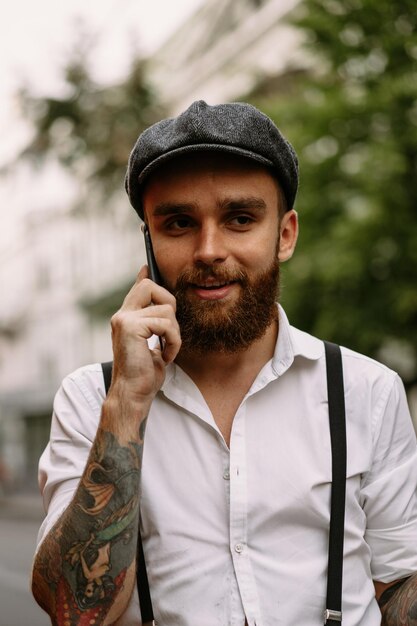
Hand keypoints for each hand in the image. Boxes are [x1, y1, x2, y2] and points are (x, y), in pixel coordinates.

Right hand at [108, 266, 180, 408]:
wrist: (133, 394)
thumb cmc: (144, 374)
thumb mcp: (152, 345)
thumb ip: (155, 325)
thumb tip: (165, 309)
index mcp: (126, 318)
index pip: (137, 288)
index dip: (145, 276)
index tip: (148, 266)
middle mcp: (122, 315)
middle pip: (149, 286)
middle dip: (169, 302)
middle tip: (169, 330)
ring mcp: (124, 320)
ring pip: (166, 309)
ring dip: (174, 332)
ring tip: (166, 350)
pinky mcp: (131, 327)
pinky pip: (166, 324)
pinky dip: (173, 342)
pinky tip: (164, 356)